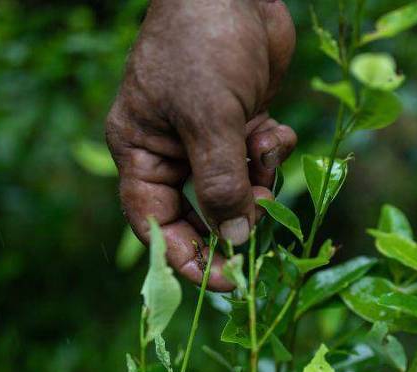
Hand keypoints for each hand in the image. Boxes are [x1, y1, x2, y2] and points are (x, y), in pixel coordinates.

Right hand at [106, 0, 295, 290]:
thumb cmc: (203, 44)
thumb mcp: (208, 116)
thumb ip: (222, 181)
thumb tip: (235, 240)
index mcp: (142, 152)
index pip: (156, 225)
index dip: (187, 259)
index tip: (225, 283)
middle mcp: (172, 152)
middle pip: (201, 214)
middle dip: (233, 224)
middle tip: (262, 243)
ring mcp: (209, 139)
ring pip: (238, 189)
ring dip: (260, 179)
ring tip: (264, 144)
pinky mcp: (241, 125)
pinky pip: (258, 160)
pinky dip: (271, 151)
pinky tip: (274, 126)